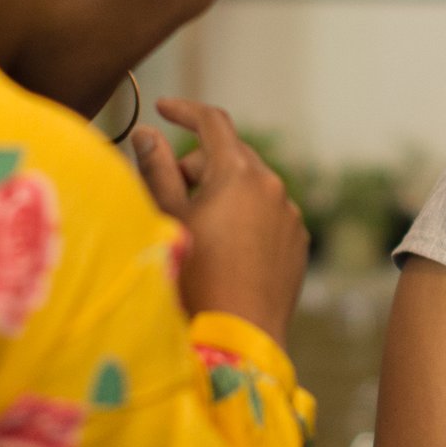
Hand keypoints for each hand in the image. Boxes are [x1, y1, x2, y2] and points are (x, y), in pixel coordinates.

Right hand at [133, 98, 307, 342]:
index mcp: (239, 173)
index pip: (213, 121)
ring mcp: (290, 215)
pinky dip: (245, 218)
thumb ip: (156, 168)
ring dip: (223, 193)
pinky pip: (268, 214)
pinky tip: (225, 252)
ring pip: (250, 186)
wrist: (237, 338)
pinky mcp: (298, 242)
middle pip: (230, 155)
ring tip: (199, 232)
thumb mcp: (168, 218)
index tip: (163, 109)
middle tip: (172, 196)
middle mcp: (273, 186)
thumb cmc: (194, 277)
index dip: (185, 110)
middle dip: (198, 165)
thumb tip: (147, 133)